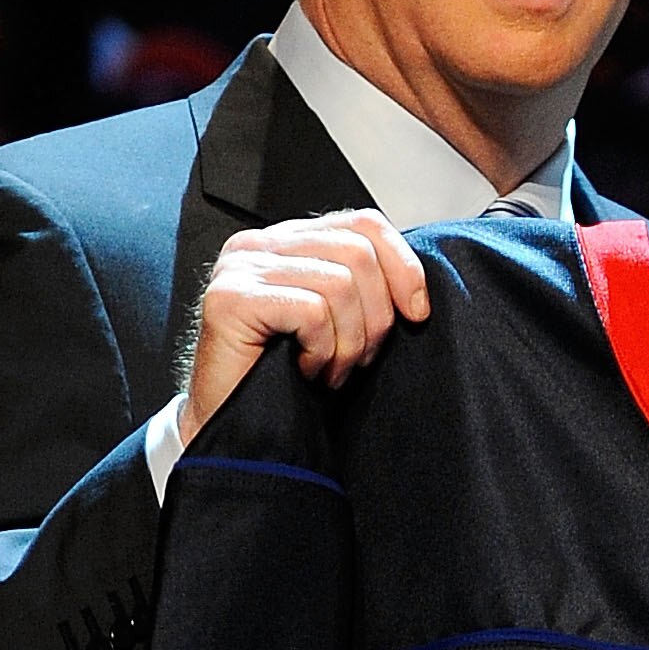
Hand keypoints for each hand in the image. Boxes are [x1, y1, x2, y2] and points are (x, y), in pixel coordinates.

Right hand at [180, 210, 428, 442]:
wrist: (233, 426)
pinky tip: (305, 369)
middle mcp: (260, 244)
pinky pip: (312, 312)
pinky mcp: (232, 298)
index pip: (363, 223)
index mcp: (287, 241)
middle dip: (376, 317)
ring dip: (349, 342)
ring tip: (330, 370)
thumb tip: (415, 290)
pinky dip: (322, 350)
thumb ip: (360, 288)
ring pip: (340, 284)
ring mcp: (241, 267)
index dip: (403, 267)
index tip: (417, 314)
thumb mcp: (335, 324)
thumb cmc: (284, 378)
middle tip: (358, 360)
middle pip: (358, 253)